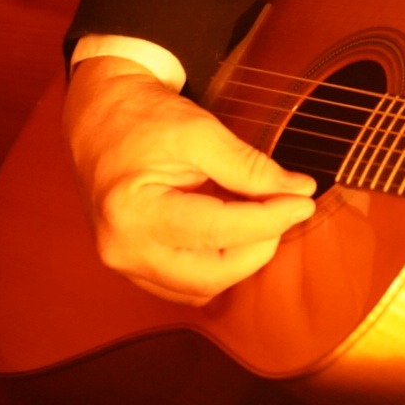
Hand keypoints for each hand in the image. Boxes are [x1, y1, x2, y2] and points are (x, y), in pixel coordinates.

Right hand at [64, 55, 317, 305]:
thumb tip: (299, 190)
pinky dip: (218, 265)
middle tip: (283, 211)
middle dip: (258, 246)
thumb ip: (250, 166)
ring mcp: (123, 263)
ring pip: (201, 287)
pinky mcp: (132, 266)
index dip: (271, 219)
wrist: (100, 116)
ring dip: (240, 259)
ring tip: (259, 218)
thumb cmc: (144, 118)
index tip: (304, 201)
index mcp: (133, 212)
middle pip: (211, 274)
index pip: (219, 231)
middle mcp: (122, 249)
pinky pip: (185, 285)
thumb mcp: (200, 131)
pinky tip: (234, 233)